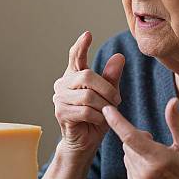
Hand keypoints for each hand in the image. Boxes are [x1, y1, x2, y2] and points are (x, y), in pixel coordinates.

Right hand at [53, 31, 124, 154]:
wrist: (85, 144)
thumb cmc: (96, 118)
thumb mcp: (108, 96)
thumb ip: (111, 78)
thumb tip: (119, 57)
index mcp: (73, 76)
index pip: (75, 56)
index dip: (81, 45)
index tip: (88, 34)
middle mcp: (63, 84)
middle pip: (86, 75)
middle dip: (106, 88)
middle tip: (117, 100)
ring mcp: (59, 98)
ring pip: (87, 95)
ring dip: (104, 106)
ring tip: (107, 114)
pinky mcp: (61, 113)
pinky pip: (86, 111)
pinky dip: (98, 117)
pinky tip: (99, 122)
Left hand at [102, 98, 178, 178]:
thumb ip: (177, 123)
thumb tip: (172, 101)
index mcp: (159, 159)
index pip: (131, 137)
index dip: (116, 122)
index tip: (106, 109)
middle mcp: (145, 172)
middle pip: (128, 142)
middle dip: (138, 137)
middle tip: (157, 144)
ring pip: (127, 153)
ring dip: (137, 149)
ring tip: (158, 159)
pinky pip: (128, 164)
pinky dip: (136, 160)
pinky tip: (153, 168)